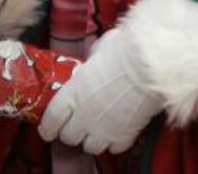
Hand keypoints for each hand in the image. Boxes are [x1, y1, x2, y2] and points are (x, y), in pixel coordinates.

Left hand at [38, 28, 162, 155]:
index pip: (52, 118)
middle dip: (71, 131)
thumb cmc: (122, 50)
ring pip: (90, 147)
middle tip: (77, 123)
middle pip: (69, 136)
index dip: (47, 126)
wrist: (149, 66)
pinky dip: (115, 142)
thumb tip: (94, 60)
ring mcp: (104, 129)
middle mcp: (84, 115)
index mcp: (73, 92)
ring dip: (92, 139)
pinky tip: (119, 131)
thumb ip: (91, 62)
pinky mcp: (125, 136)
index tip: (47, 129)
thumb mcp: (98, 50)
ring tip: (99, 128)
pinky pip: (115, 148)